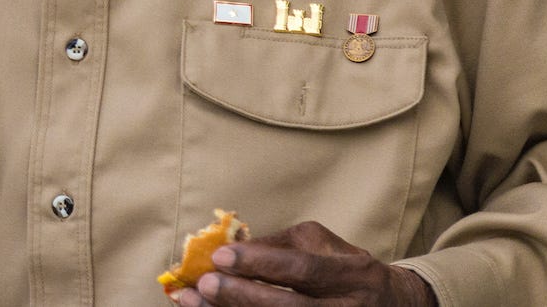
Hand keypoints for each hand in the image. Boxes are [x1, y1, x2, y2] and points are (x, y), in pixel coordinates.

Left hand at [172, 221, 435, 306]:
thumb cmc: (346, 269)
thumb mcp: (324, 245)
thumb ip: (282, 245)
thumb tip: (233, 246)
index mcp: (351, 274)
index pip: (302, 270)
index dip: (261, 263)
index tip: (220, 255)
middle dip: (242, 297)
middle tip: (204, 284)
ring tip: (194, 303)